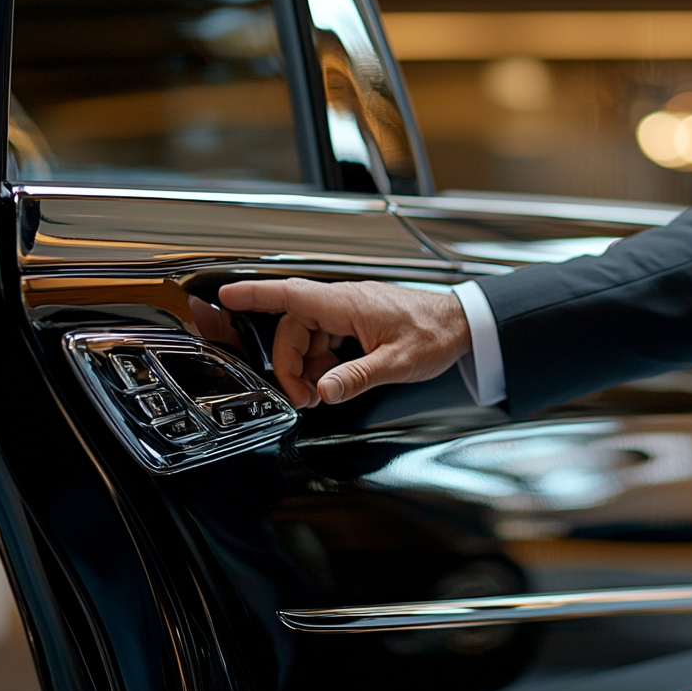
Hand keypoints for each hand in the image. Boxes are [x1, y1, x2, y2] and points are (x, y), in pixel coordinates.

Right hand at [217, 279, 470, 407]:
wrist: (465, 325)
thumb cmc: (437, 333)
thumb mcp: (396, 363)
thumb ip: (356, 377)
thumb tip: (325, 391)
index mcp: (348, 304)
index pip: (290, 294)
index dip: (254, 295)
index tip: (226, 295)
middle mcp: (346, 303)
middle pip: (295, 327)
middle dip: (290, 362)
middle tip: (301, 396)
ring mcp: (352, 311)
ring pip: (310, 335)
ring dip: (308, 365)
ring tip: (322, 392)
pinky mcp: (359, 321)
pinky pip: (327, 339)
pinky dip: (324, 361)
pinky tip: (335, 379)